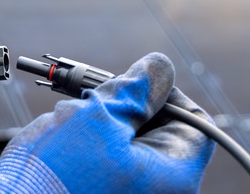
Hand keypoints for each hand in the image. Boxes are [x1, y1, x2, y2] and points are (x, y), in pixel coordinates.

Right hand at [0, 53, 214, 193]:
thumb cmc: (54, 176)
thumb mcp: (96, 117)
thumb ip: (134, 89)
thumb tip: (159, 68)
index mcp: (173, 177)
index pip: (195, 122)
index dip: (166, 92)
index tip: (136, 80)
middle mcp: (159, 193)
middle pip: (160, 134)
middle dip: (126, 110)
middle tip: (94, 100)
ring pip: (130, 149)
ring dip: (102, 129)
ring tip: (69, 127)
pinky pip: (110, 168)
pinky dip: (90, 151)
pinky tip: (63, 146)